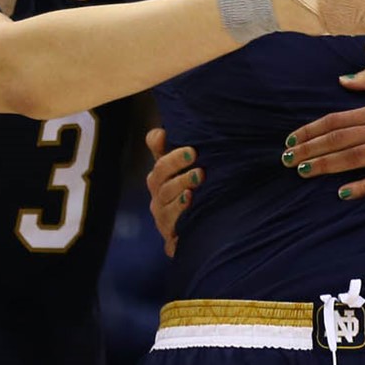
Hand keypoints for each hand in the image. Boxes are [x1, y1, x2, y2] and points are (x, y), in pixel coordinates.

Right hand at [144, 128, 199, 256]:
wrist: (208, 233)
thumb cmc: (206, 194)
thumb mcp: (206, 172)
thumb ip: (199, 149)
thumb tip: (190, 129)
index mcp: (165, 169)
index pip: (156, 148)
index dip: (157, 141)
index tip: (166, 133)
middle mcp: (159, 190)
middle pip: (159, 173)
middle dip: (175, 162)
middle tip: (193, 153)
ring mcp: (162, 213)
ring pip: (164, 199)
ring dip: (180, 188)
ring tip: (197, 180)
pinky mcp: (169, 235)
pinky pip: (170, 227)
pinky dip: (178, 216)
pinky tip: (189, 206)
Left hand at [280, 66, 364, 200]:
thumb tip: (342, 81)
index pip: (337, 120)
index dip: (311, 130)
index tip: (291, 139)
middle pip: (340, 140)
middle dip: (310, 150)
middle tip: (286, 160)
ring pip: (356, 158)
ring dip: (327, 166)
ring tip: (303, 172)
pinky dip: (363, 185)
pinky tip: (344, 192)